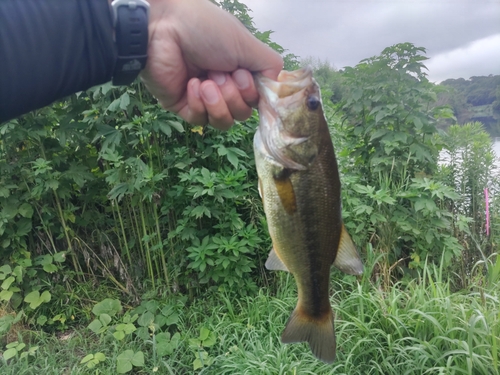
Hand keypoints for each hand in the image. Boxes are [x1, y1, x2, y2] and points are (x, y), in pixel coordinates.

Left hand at [140, 0, 282, 129]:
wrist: (164, 27)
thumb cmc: (206, 29)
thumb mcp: (247, 44)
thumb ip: (270, 67)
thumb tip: (276, 88)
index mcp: (239, 70)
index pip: (256, 99)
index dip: (253, 94)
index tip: (244, 76)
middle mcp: (223, 85)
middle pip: (242, 114)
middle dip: (235, 95)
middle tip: (221, 73)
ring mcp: (203, 98)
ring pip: (223, 122)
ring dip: (219, 101)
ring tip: (207, 81)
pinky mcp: (183, 106)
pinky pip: (200, 120)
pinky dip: (200, 102)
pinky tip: (193, 84)